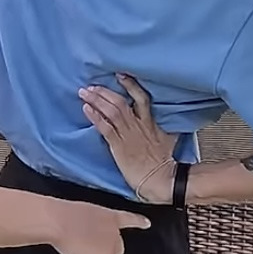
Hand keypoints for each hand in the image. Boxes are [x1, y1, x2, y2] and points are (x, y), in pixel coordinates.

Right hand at [50, 200, 149, 253]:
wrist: (61, 222)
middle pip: (117, 250)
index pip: (129, 219)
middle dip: (104, 251)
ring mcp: (112, 250)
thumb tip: (89, 236)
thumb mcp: (86, 213)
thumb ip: (95, 223)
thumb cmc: (65, 215)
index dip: (139, 222)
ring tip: (79, 251)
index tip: (146, 223)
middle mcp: (116, 235)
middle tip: (85, 246)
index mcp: (111, 217)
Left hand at [80, 74, 176, 201]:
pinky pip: (105, 127)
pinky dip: (95, 117)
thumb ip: (162, 128)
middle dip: (103, 92)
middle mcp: (137, 125)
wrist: (160, 178)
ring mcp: (127, 134)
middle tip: (90, 86)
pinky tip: (86, 109)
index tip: (120, 75)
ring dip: (96, 100)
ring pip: (110, 111)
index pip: (141, 98)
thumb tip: (167, 123)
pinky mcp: (118, 146)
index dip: (130, 85)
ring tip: (84, 93)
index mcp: (149, 122)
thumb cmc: (164, 162)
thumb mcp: (168, 139)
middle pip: (119, 102)